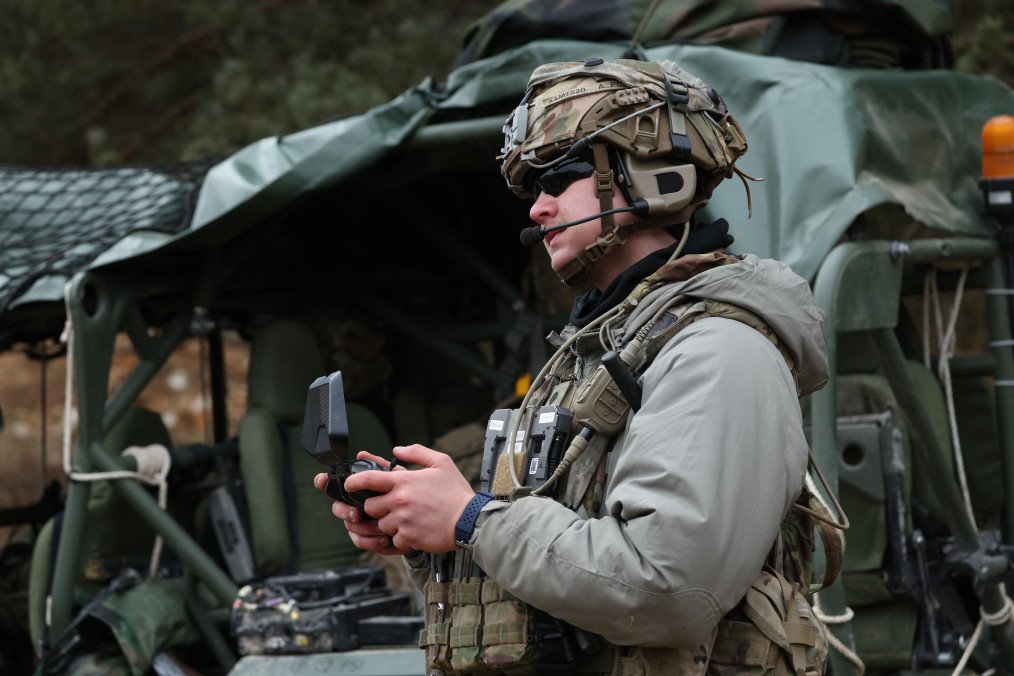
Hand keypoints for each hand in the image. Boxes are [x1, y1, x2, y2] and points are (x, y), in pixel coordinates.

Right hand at [312, 452, 410, 555]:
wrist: (427, 521)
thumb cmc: (413, 495)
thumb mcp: (400, 477)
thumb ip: (381, 465)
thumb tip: (361, 455)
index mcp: (362, 488)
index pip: (336, 482)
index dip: (324, 481)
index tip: (322, 481)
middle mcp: (357, 504)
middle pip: (337, 506)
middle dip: (343, 510)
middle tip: (357, 514)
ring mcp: (361, 522)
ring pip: (349, 525)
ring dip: (362, 527)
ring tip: (381, 528)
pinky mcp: (368, 537)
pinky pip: (359, 540)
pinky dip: (369, 540)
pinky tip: (383, 539)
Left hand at [345, 445, 475, 553]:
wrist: (469, 520)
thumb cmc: (455, 492)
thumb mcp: (441, 462)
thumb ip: (416, 452)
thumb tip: (396, 450)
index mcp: (404, 481)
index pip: (367, 479)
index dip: (353, 482)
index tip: (350, 485)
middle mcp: (399, 501)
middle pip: (370, 506)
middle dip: (376, 506)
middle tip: (391, 505)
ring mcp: (402, 521)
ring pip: (381, 524)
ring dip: (390, 523)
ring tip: (408, 518)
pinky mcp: (408, 538)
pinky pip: (394, 540)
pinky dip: (402, 537)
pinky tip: (416, 529)